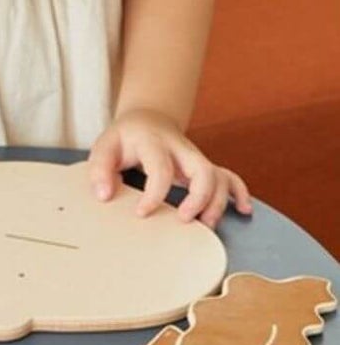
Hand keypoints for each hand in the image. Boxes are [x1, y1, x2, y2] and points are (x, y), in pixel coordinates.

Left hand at [88, 109, 252, 227]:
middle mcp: (180, 149)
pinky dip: (239, 193)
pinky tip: (243, 210)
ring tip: (206, 225)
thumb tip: (104, 196)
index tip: (142, 213)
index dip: (154, 194)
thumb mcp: (104, 147)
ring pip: (219, 176)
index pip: (160, 168)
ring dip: (218, 203)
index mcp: (153, 143)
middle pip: (203, 169)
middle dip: (199, 198)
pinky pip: (229, 176)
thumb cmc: (124, 139)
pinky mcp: (205, 165)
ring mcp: (196, 157)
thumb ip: (100, 169)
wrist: (146, 119)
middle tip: (184, 219)